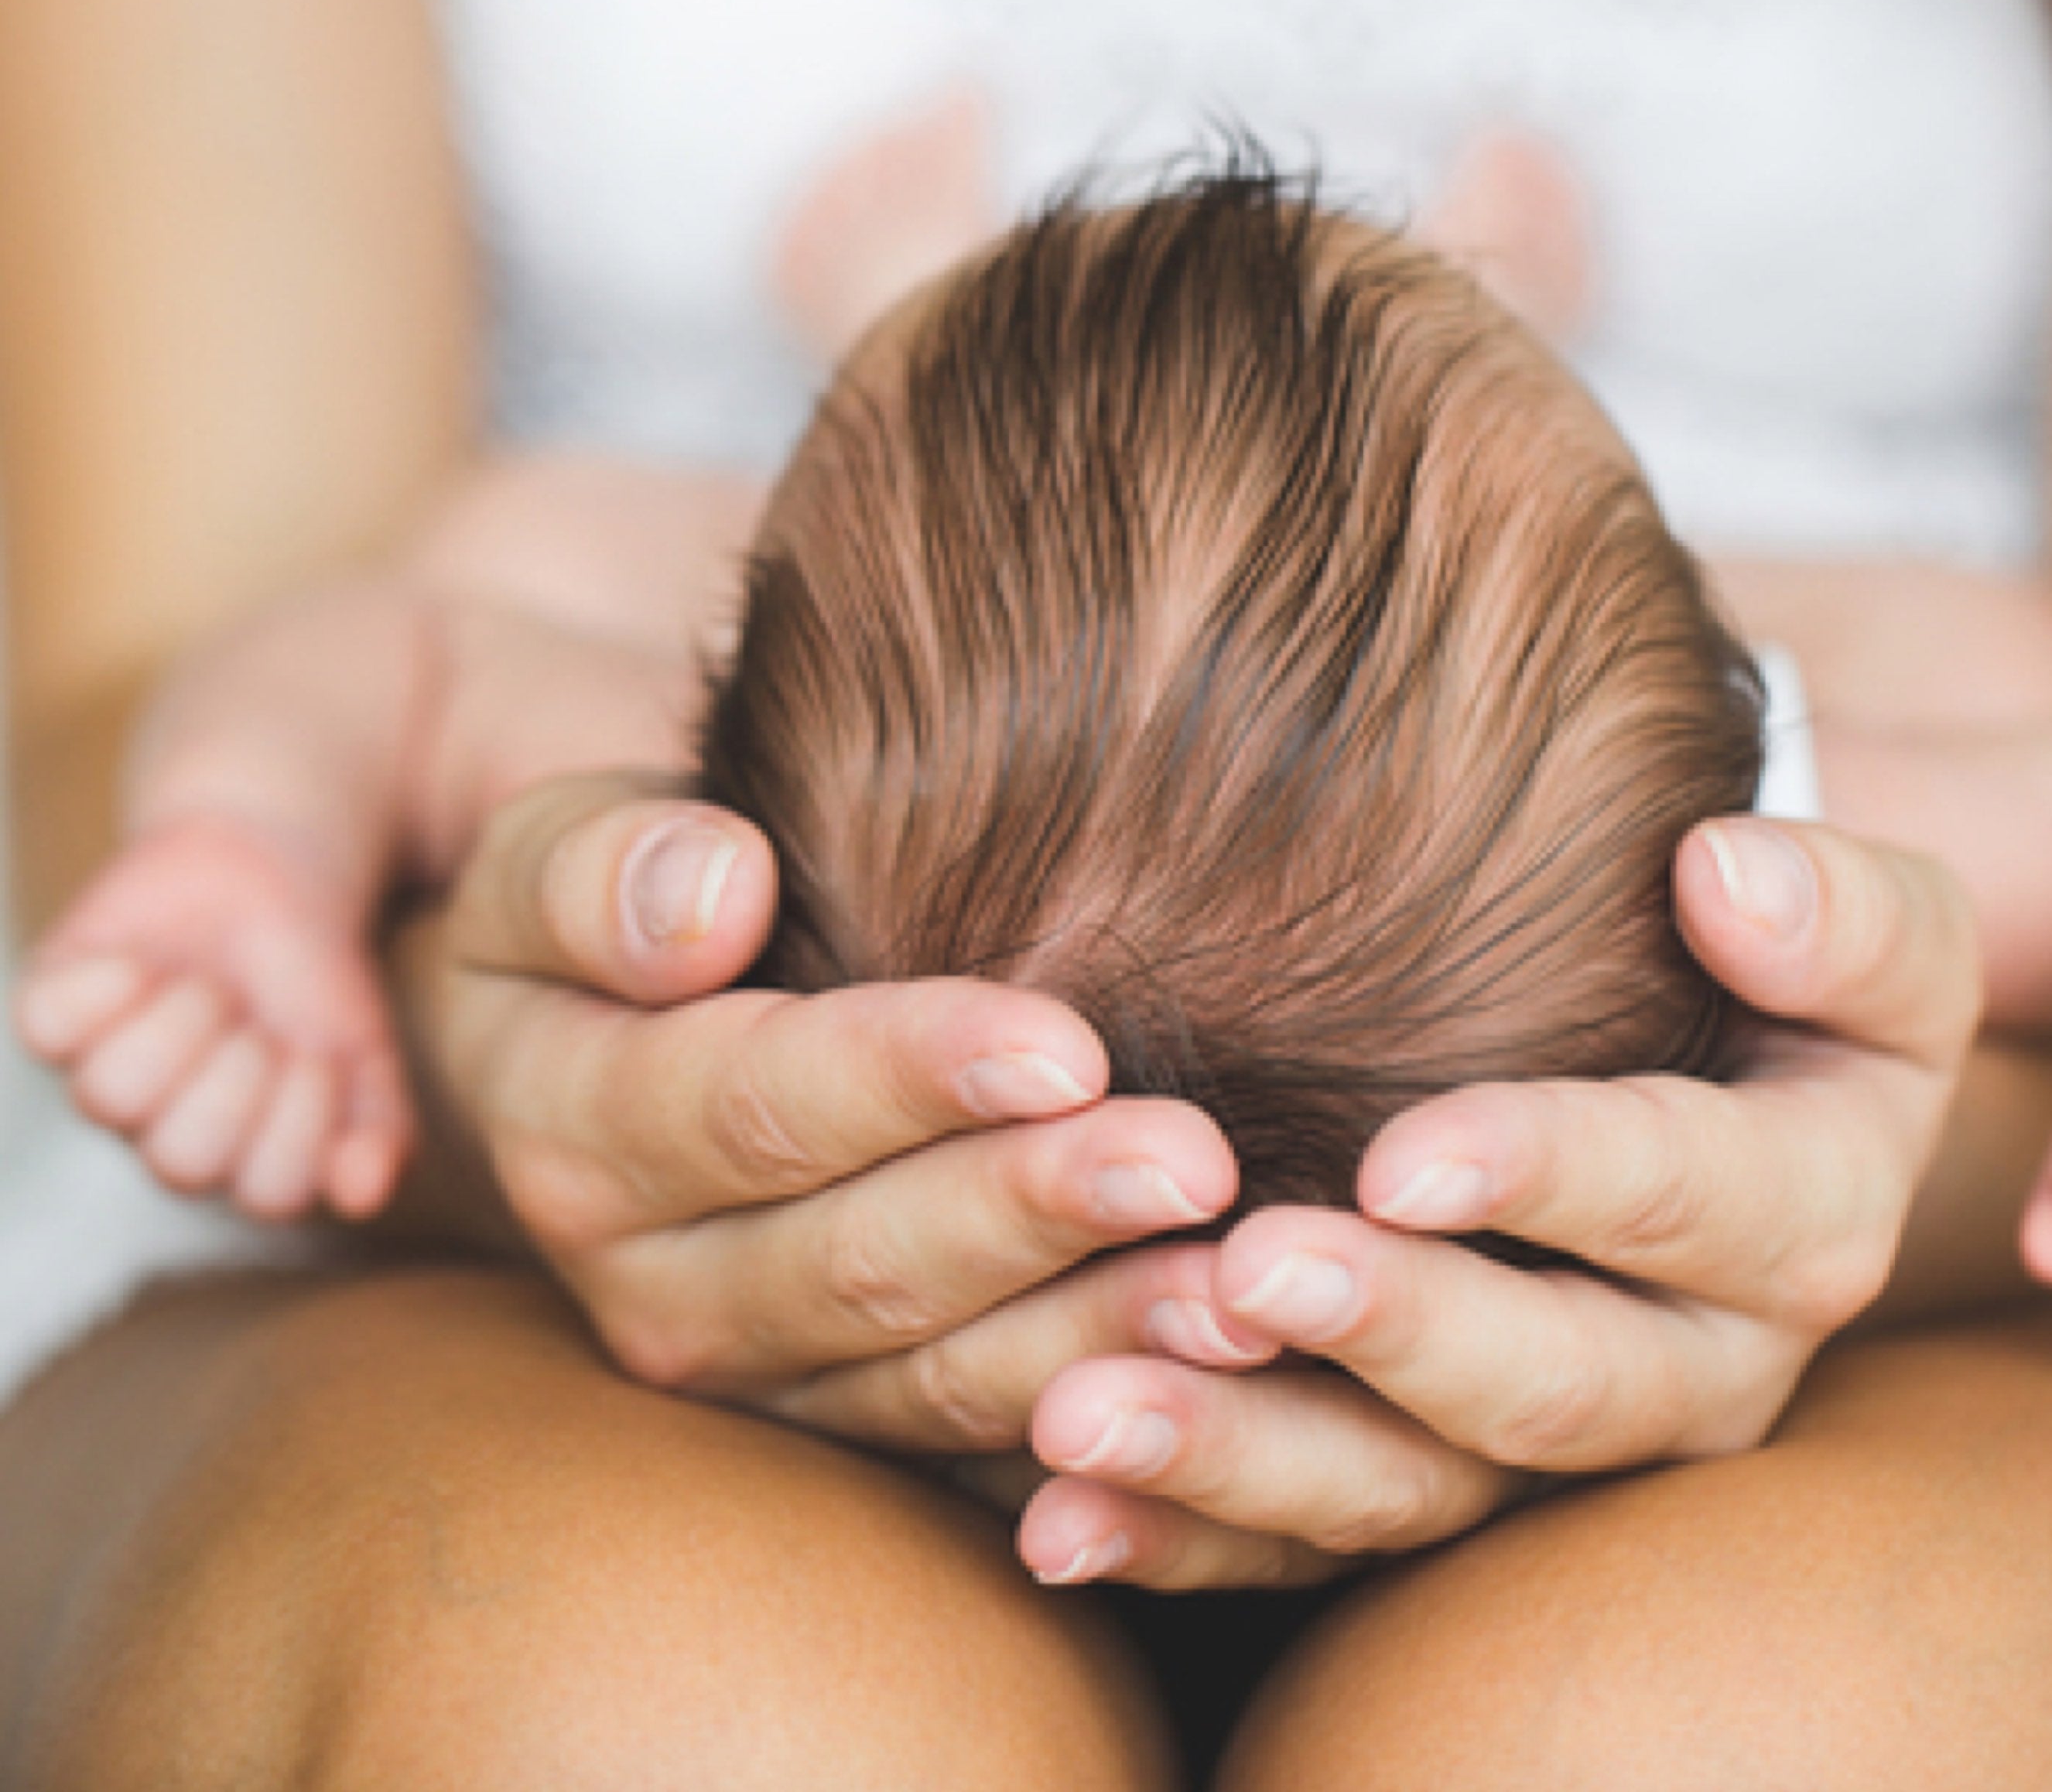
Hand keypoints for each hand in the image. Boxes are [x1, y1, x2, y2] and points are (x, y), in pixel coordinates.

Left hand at [17, 811, 405, 1219]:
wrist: (272, 872)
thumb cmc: (313, 980)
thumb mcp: (367, 1053)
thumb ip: (379, 1127)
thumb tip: (365, 1196)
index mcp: (244, 1155)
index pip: (272, 1191)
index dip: (305, 1122)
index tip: (321, 1056)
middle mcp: (163, 1131)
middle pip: (183, 1161)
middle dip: (239, 1078)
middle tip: (257, 1025)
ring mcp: (103, 1075)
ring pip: (110, 1097)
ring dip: (178, 1025)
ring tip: (205, 987)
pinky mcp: (52, 1013)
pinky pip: (48, 1025)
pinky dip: (104, 986)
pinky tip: (142, 964)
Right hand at [424, 773, 1244, 1403]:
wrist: (604, 1035)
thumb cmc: (612, 907)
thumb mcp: (553, 858)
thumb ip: (599, 873)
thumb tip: (708, 899)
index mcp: (581, 1132)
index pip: (759, 1103)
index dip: (912, 1078)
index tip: (1067, 1046)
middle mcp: (659, 1287)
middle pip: (864, 1263)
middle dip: (1036, 1214)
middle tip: (1196, 1165)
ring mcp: (763, 1377)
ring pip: (935, 1380)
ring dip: (1096, 1342)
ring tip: (1242, 1295)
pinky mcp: (852, 1422)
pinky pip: (980, 1450)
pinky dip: (1102, 1432)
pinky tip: (1220, 1394)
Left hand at [777, 821, 1981, 1588]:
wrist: (1735, 1079)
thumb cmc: (1778, 972)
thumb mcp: (1870, 933)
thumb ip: (1838, 910)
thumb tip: (1726, 871)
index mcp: (1801, 1221)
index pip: (1690, 1200)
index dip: (1553, 1178)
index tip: (1402, 1157)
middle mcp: (1694, 1367)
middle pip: (1549, 1385)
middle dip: (1394, 1336)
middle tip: (1242, 1273)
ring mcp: (1558, 1444)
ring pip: (1415, 1492)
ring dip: (1247, 1460)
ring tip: (1086, 1416)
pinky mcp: (1443, 1477)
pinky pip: (1317, 1542)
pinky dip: (1186, 1533)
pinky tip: (1059, 1513)